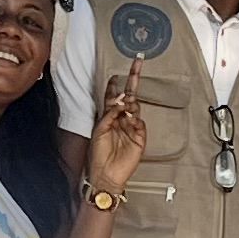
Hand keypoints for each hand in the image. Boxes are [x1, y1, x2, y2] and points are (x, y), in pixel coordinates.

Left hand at [82, 71, 148, 203]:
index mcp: (108, 117)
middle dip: (133, 80)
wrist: (106, 174)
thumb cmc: (98, 155)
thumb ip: (109, 114)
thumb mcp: (99, 130)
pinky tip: (130, 119)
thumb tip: (121, 100)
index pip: (113, 96)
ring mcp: (131, 128)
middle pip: (129, 96)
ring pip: (135, 108)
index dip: (115, 84)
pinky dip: (135, 119)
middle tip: (137, 63)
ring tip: (125, 106)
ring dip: (130, 103)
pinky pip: (140, 123)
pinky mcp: (140, 138)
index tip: (116, 73)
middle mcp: (121, 119)